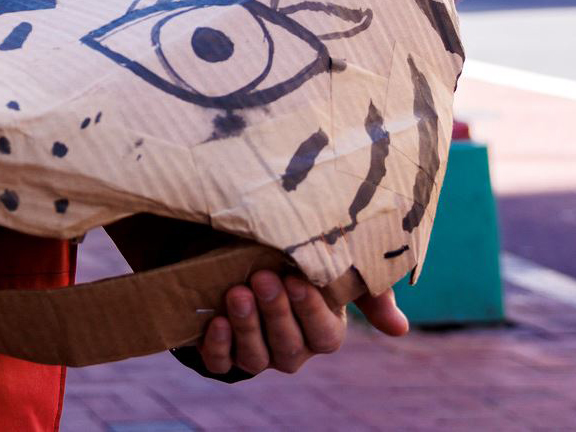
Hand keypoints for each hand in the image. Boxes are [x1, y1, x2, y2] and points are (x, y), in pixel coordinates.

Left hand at [199, 270, 408, 376]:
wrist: (239, 254)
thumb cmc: (295, 260)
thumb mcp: (334, 266)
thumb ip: (369, 290)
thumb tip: (399, 327)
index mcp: (321, 330)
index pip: (324, 335)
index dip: (311, 311)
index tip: (297, 280)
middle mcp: (291, 349)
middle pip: (289, 346)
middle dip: (276, 312)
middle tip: (263, 279)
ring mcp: (256, 353)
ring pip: (256, 358)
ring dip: (247, 326)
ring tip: (237, 293)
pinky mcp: (222, 352)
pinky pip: (222, 363)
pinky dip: (218, 346)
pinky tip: (216, 321)